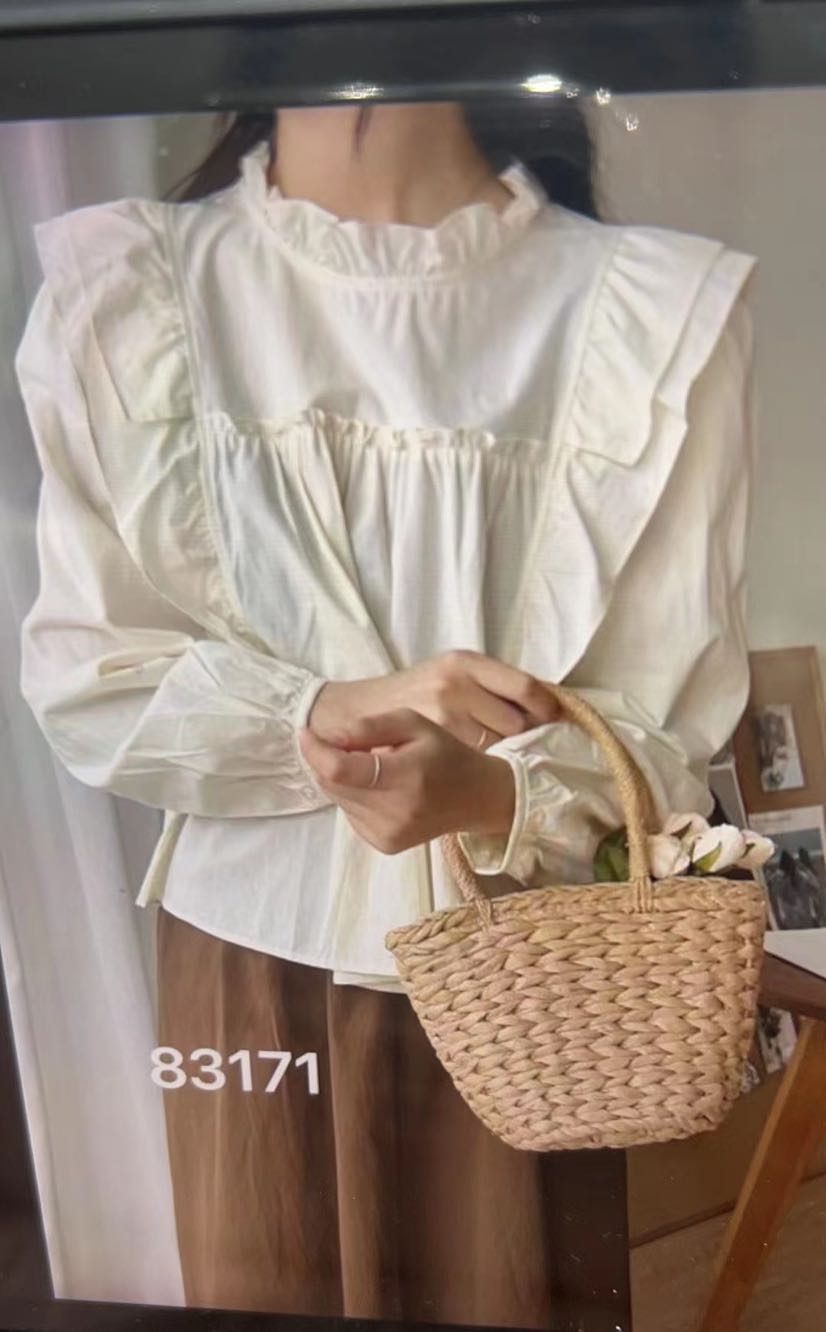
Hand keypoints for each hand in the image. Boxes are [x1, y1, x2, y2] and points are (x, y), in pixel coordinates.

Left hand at [298, 708, 516, 854]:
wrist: (476, 797)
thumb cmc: (445, 753)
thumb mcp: (414, 723)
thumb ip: (370, 726)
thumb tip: (330, 736)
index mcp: (406, 777)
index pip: (340, 770)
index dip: (315, 751)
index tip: (306, 733)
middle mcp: (396, 812)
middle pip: (333, 785)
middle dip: (327, 760)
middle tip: (351, 744)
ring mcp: (390, 834)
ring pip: (338, 800)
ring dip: (342, 779)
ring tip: (375, 766)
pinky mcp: (385, 845)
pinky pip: (350, 814)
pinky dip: (355, 797)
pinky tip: (381, 788)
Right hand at [308, 649, 559, 750]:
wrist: (354, 714)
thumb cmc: (411, 694)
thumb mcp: (451, 672)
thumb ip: (492, 684)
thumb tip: (545, 706)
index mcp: (465, 663)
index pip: (526, 688)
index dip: (546, 709)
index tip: (551, 720)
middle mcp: (455, 685)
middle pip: (516, 722)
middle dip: (521, 735)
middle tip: (515, 741)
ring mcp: (443, 716)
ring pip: (498, 745)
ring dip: (501, 752)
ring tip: (491, 753)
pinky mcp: (431, 742)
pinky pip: (474, 761)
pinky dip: (479, 765)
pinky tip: (469, 764)